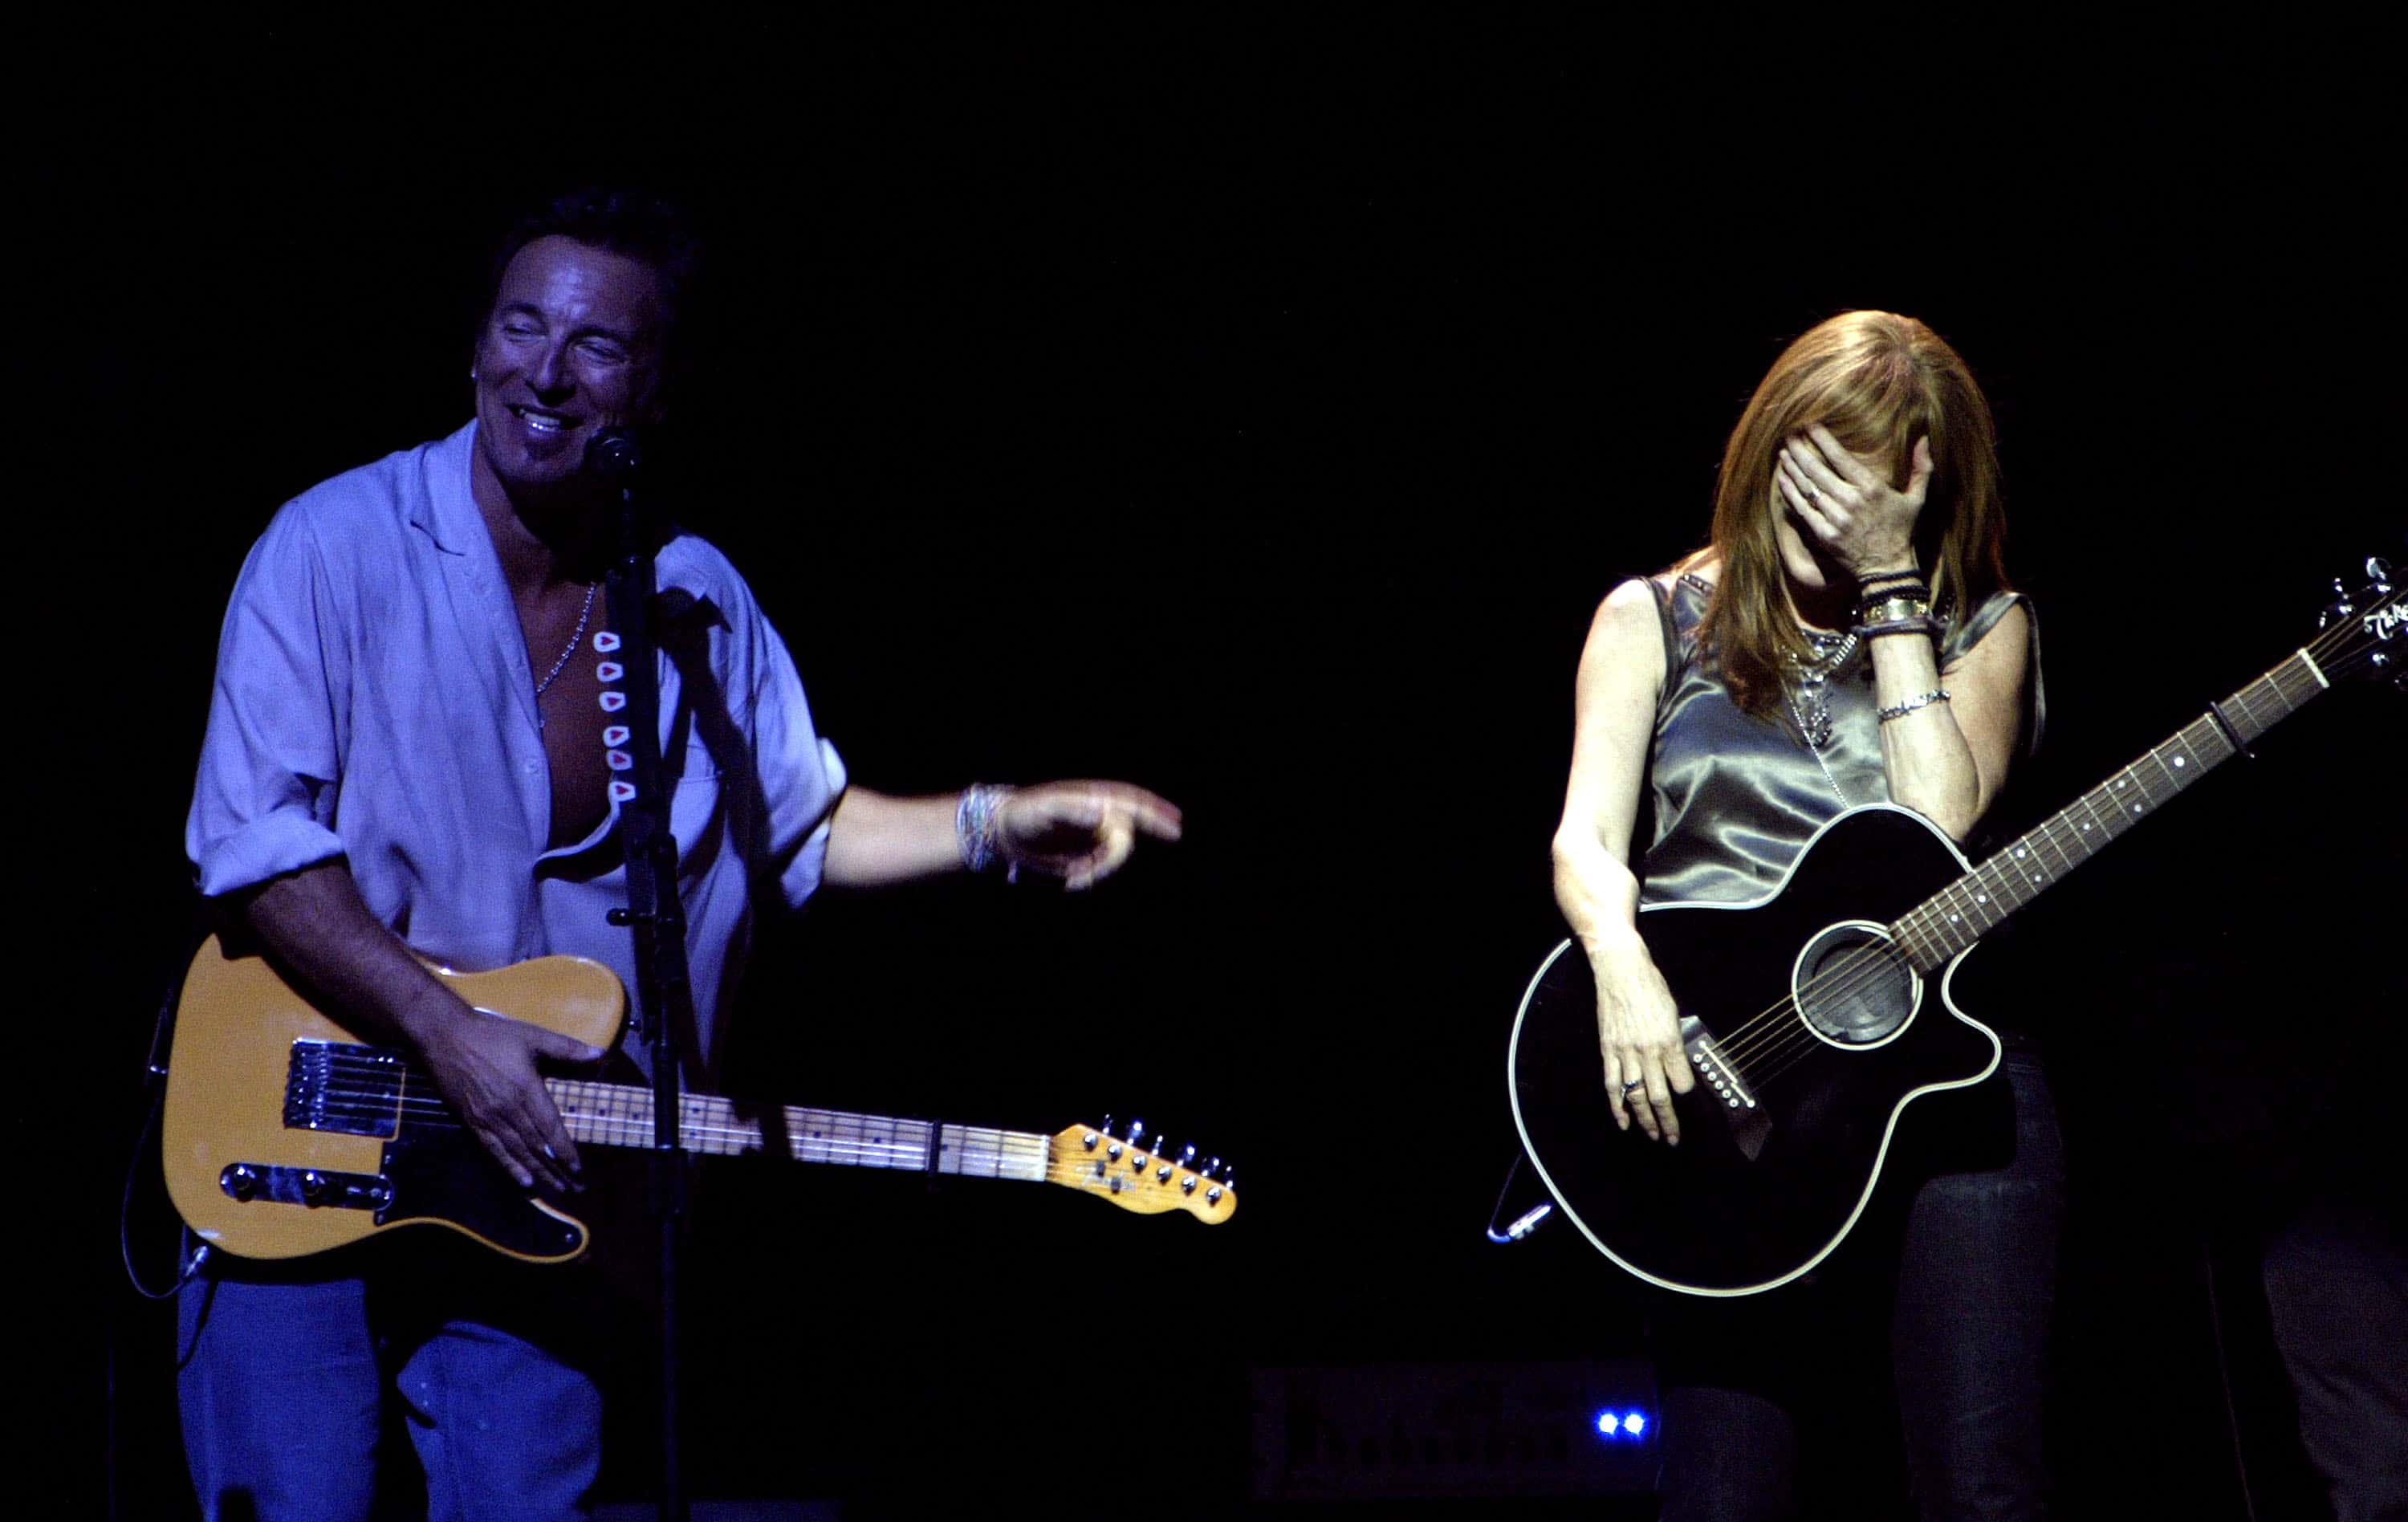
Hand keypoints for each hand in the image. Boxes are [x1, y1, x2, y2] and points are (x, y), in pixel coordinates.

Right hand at [415, 1004, 605, 1192]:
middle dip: (558, 1169)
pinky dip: (510, 1168)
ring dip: (539, 1173)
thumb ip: (567, 1049)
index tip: (579, 1169)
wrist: (444, 1037)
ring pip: (518, 1152)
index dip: (565, 1151)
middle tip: (576, 1189)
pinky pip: (494, 1150)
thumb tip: (600, 1054)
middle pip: (537, 1146)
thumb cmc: (491, 1034)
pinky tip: (524, 1182)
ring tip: (557, 1189)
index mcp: (526, 1089)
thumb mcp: (533, 1036)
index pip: (551, 1128)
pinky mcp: (472, 1121)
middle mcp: (509, 1110)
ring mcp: (489, 1118)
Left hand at [996, 780, 1182, 890]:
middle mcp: (1099, 816)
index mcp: (1095, 797)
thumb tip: (1104, 811)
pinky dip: (1091, 878)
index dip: (1156, 813)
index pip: (1133, 802)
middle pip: (1125, 836)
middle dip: (1114, 857)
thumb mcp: (1047, 808)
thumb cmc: (1025, 813)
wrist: (1004, 834)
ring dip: (1099, 871)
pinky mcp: (1086, 856)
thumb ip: (1076, 809)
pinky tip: (1072, 881)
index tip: (1175, 826)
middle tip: (1090, 872)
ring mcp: (1094, 837)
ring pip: (1114, 857)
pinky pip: (1099, 869)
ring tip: (1073, 879)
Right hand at [1591, 947, 1695, 1144]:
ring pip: (1636, 1095)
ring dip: (1645, 1120)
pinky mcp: (1608, 1049)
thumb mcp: (1673, 1012)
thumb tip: (1679, 1064)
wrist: (1620, 969)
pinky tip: (1622, 1121)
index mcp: (1670, 1040)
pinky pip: (1612, 1084)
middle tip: (1673, 1138)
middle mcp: (1649, 1050)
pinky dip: (1617, 1106)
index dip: (1687, 1099)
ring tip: (1652, 1135)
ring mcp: (1626, 1052)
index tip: (1691, 1109)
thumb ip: (1676, 1040)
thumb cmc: (1650, 985)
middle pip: (1661, 1096)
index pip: (1683, 1082)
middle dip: (1668, 1121)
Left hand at [1775, 425, 1933, 583]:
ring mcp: (1836, 519)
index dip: (1822, 440)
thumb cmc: (1902, 530)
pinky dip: (1790, 493)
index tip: (1810, 426)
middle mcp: (1851, 501)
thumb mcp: (1917, 498)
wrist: (1887, 567)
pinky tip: (1782, 479)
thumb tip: (1924, 439)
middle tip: (1789, 437)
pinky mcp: (1824, 534)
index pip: (1840, 458)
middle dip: (1801, 451)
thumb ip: (1921, 468)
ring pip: (1807, 488)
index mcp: (1872, 488)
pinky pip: (1802, 509)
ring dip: (1793, 469)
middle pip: (1818, 470)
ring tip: (1783, 453)